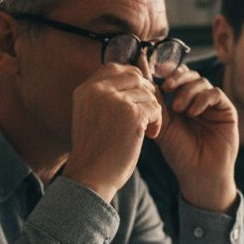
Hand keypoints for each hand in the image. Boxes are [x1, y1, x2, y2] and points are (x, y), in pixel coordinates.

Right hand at [66, 64, 162, 202]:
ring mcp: (115, 100)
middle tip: (145, 114)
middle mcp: (98, 90)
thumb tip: (133, 77)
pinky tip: (149, 136)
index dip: (132, 79)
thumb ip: (105, 96)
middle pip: (135, 76)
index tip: (138, 97)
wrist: (91, 176)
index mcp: (86, 89)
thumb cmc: (95, 151)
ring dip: (152, 111)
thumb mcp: (91, 115)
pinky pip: (156, 108)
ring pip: (148, 93)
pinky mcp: (132, 114)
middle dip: (146, 93)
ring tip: (146, 130)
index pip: (115, 67)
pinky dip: (157, 122)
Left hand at [152, 65, 238, 212]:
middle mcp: (196, 99)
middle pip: (187, 74)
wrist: (199, 173)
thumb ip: (156, 101)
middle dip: (176, 78)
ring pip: (201, 81)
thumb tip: (142, 75)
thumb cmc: (179, 152)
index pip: (173, 77)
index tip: (154, 71)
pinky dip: (202, 99)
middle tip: (167, 87)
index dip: (165, 71)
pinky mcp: (226, 110)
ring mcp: (212, 104)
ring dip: (188, 91)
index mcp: (179, 101)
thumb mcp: (163, 124)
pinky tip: (193, 113)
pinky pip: (215, 93)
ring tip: (179, 110)